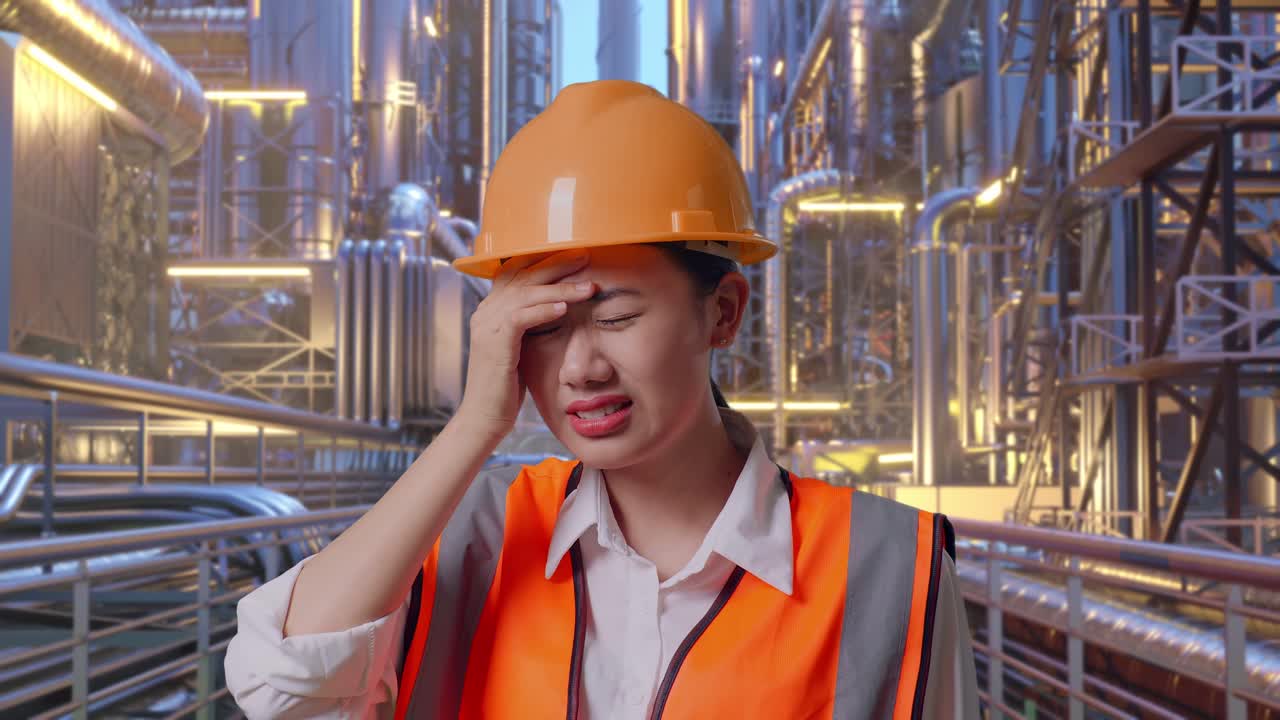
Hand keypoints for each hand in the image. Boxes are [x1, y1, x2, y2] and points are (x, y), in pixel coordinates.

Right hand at [455, 250, 594, 439]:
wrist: (484, 417)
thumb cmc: (506, 387)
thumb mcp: (520, 348)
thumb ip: (531, 325)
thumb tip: (557, 309)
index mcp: (490, 309)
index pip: (515, 271)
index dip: (542, 260)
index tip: (573, 255)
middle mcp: (485, 311)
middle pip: (522, 275)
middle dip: (556, 264)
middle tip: (586, 256)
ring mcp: (487, 325)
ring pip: (526, 293)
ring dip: (561, 287)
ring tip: (589, 286)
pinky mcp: (494, 343)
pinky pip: (521, 317)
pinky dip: (544, 310)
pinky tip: (565, 307)